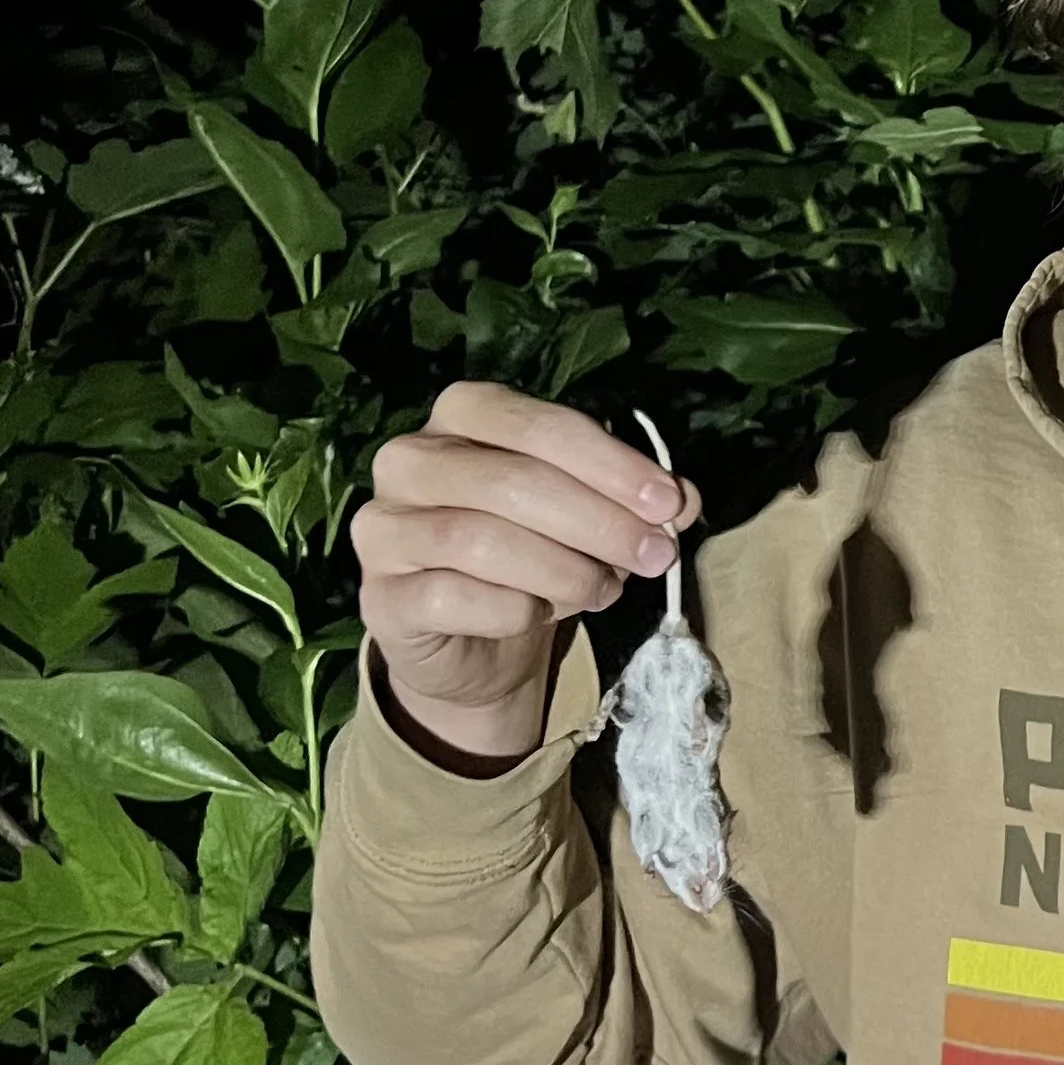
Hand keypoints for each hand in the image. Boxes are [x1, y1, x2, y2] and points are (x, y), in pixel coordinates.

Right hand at [351, 384, 701, 764]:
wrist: (475, 647)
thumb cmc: (534, 561)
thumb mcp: (593, 523)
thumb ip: (635, 503)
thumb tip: (683, 499)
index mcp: (463, 416)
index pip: (539, 424)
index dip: (609, 463)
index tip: (669, 502)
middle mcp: (410, 460)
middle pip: (510, 480)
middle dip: (598, 521)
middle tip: (655, 555)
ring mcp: (384, 527)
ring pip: (479, 539)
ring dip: (562, 570)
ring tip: (605, 591)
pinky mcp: (380, 596)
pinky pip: (450, 596)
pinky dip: (513, 609)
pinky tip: (539, 615)